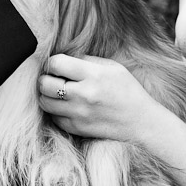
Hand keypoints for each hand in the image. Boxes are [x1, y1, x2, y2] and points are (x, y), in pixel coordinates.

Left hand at [38, 54, 159, 143]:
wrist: (141, 121)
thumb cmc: (127, 89)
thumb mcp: (111, 67)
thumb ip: (85, 60)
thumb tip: (63, 57)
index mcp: (93, 75)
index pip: (56, 63)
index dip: (53, 62)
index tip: (58, 65)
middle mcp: (84, 95)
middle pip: (45, 84)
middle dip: (45, 78)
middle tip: (53, 78)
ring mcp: (79, 114)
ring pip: (44, 102)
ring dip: (47, 95)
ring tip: (57, 92)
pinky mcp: (77, 129)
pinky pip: (53, 118)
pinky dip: (55, 111)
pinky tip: (66, 106)